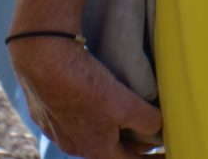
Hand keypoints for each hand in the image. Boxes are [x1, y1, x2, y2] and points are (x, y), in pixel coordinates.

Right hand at [8, 34, 163, 158]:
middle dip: (129, 140)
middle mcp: (74, 144)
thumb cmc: (83, 84)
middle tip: (148, 129)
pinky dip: (87, 108)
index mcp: (95, 148)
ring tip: (121, 108)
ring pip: (89, 128)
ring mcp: (56, 127)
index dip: (150, 158)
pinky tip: (91, 93)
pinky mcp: (44, 107)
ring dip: (107, 123)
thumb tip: (157, 128)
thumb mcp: (124, 104)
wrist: (41, 58)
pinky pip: (71, 113)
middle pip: (108, 146)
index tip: (167, 152)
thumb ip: (145, 120)